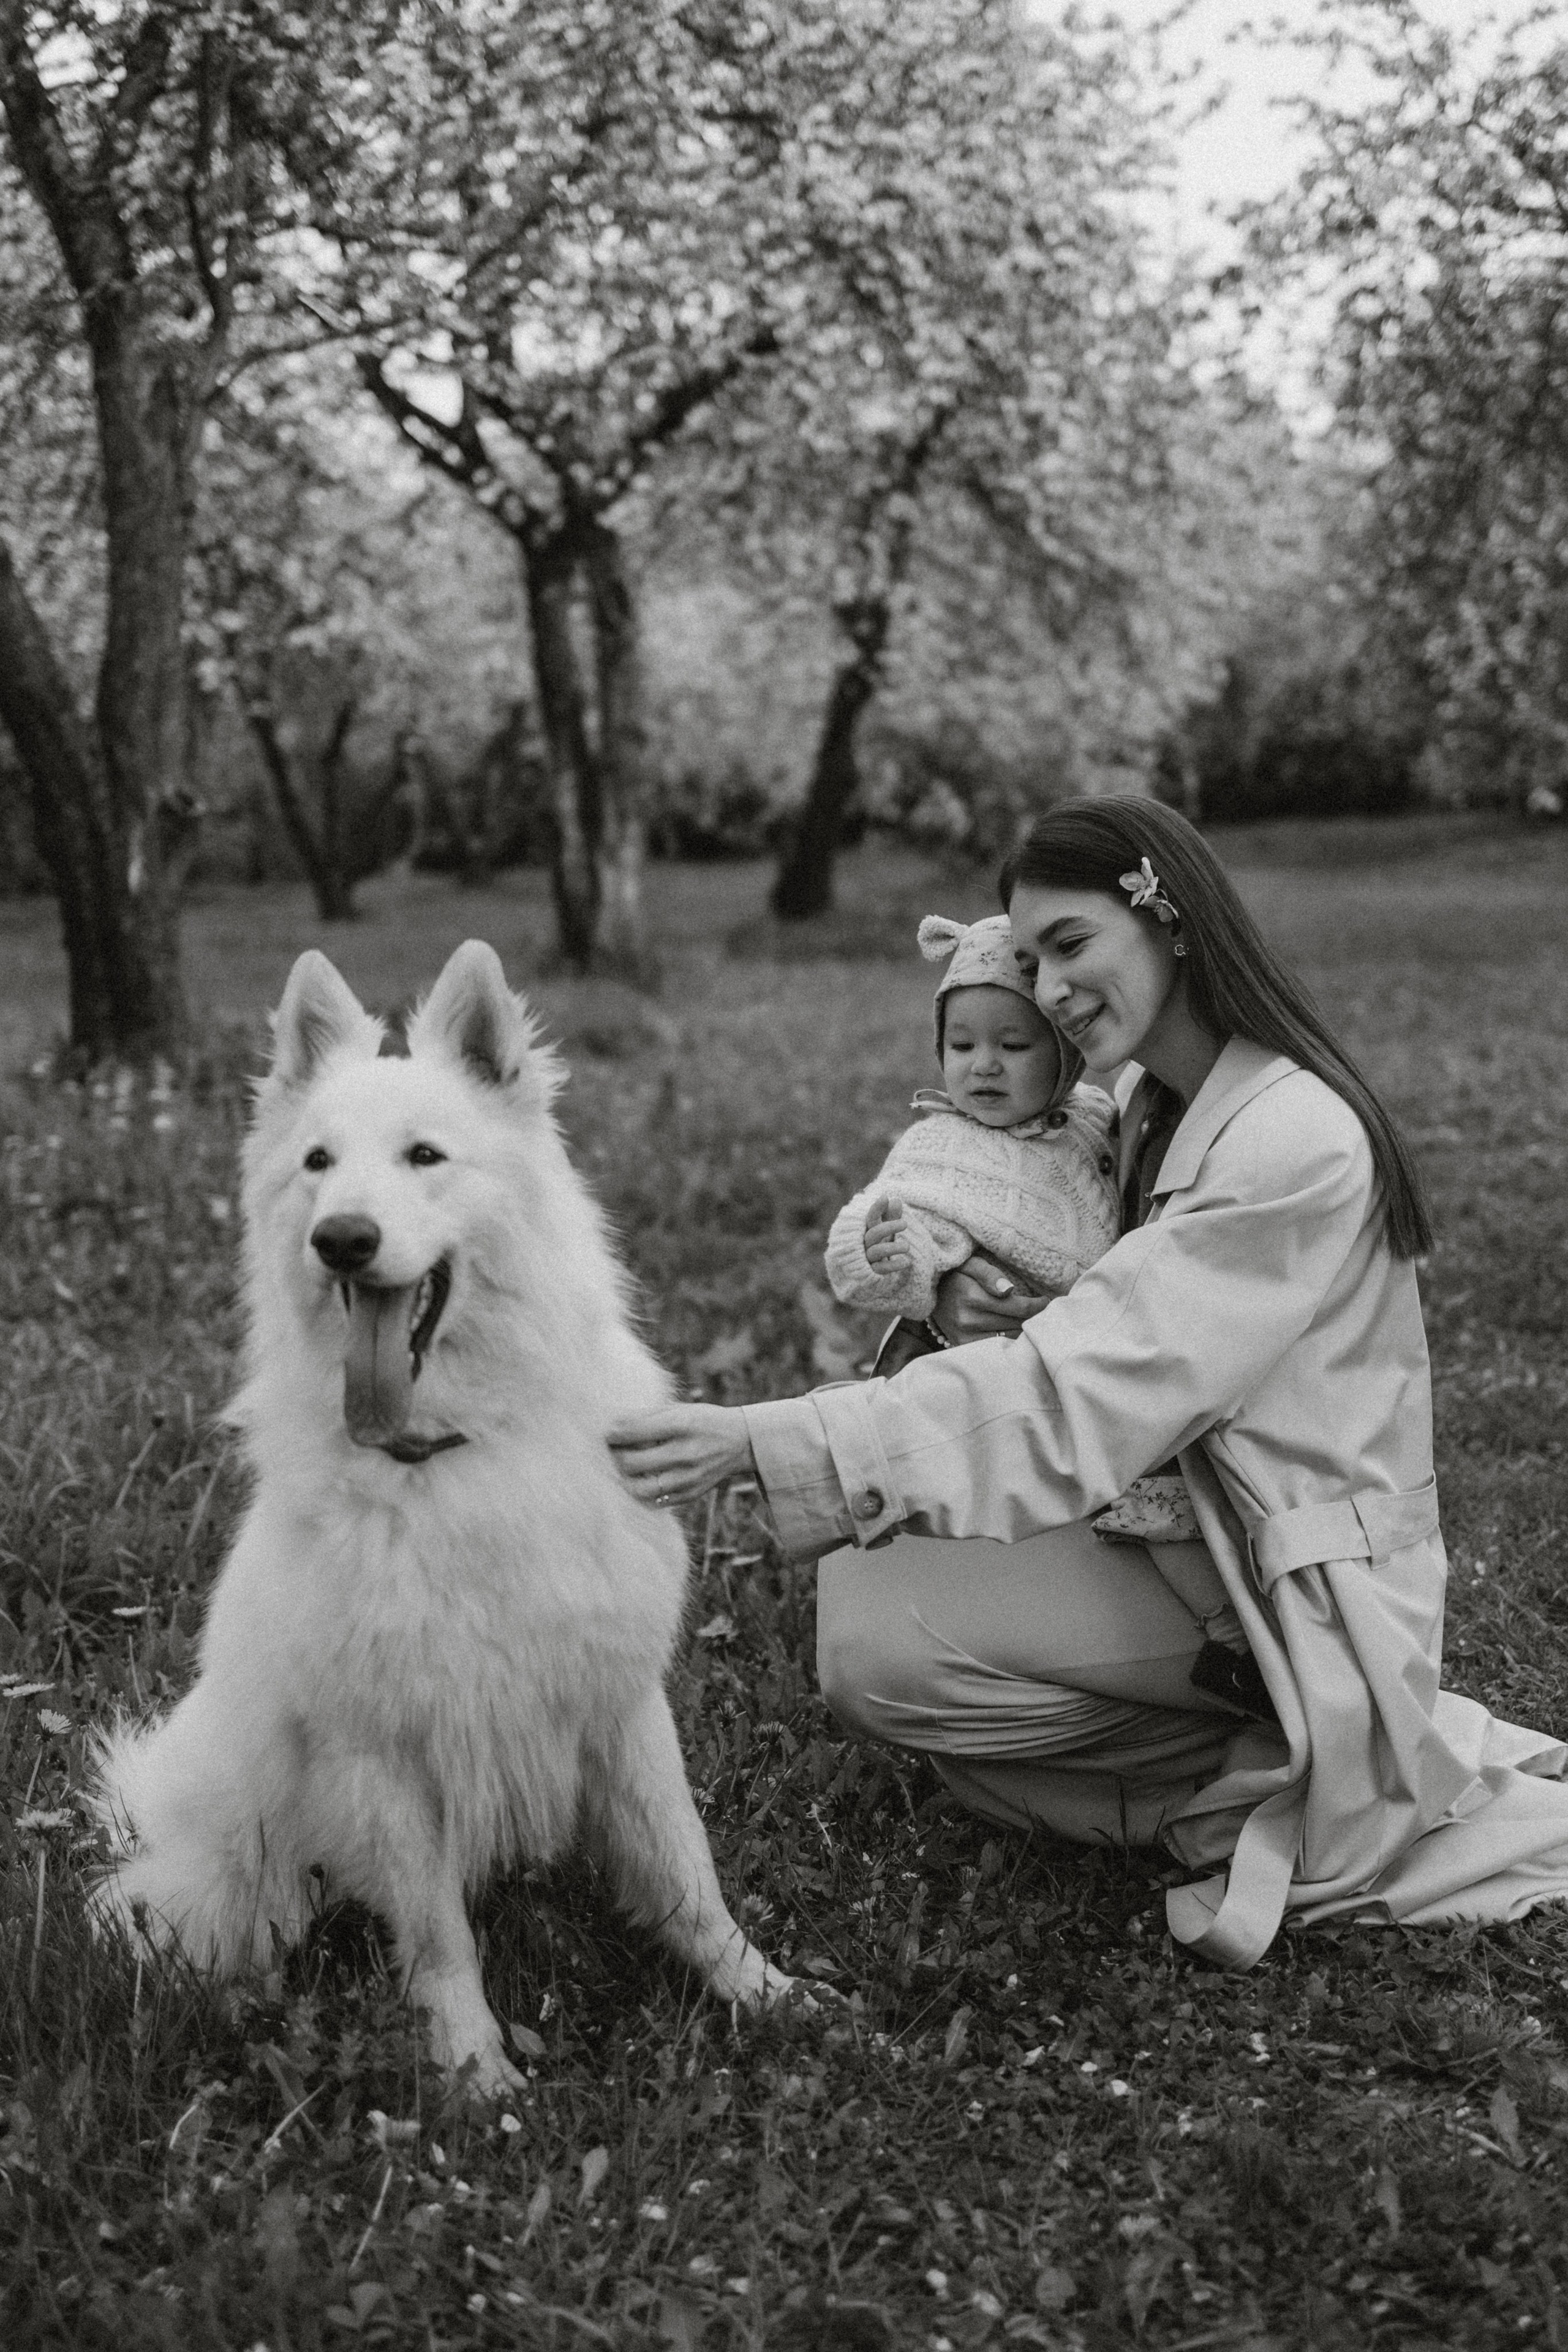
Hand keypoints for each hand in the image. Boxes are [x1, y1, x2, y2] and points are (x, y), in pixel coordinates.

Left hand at [607, 1402, 754, 1507]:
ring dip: (623, 1478)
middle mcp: (686, 1453)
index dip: (613, 1433)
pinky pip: (653, 1500)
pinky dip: (640, 1490)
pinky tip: (637, 1480)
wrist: (740, 1442)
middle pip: (632, 1462)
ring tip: (621, 1468)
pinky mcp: (690, 1495)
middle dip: (614, 1456)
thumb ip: (648, 1417)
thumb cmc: (703, 1421)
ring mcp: (688, 1478)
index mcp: (682, 1425)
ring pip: (638, 1487)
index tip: (605, 1432)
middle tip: (609, 1451)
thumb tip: (612, 1425)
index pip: (634, 1431)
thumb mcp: (681, 1409)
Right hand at [863, 1193, 910, 1270]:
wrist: (868, 1268)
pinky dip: (893, 1266)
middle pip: (873, 1233)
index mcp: (868, 1230)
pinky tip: (906, 1262)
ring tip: (907, 1247)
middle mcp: (865, 1243)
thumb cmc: (880, 1242)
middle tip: (905, 1223)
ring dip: (892, 1248)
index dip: (877, 1208)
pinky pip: (880, 1268)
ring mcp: (868, 1257)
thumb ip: (891, 1215)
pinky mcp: (872, 1271)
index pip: (870, 1218)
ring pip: (876, 1251)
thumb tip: (896, 1200)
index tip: (885, 1197)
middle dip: (889, 1227)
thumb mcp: (886, 1228)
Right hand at [931, 1251, 1054, 1342]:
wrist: (929, 1295)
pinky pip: (996, 1347)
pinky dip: (1009, 1341)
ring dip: (1024, 1330)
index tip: (1047, 1301)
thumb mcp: (970, 1264)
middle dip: (1034, 1317)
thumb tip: (1009, 1290)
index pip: (1019, 1306)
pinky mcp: (964, 1347)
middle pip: (1017, 1324)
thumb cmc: (955, 1275)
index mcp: (971, 1296)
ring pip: (1010, 1338)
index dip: (1039, 1305)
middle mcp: (968, 1319)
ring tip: (1031, 1320)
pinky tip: (1014, 1331)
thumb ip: (990, 1273)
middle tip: (1044, 1311)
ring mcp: (965, 1337)